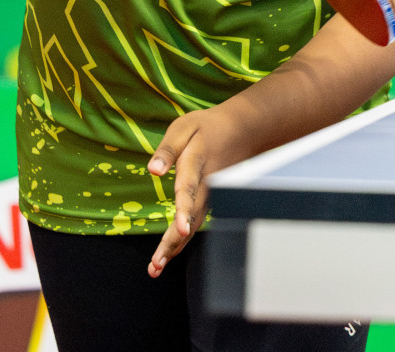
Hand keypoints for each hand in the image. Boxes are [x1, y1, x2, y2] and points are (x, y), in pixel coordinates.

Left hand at [145, 107, 249, 276]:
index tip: (181, 229)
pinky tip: (168, 254)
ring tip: (156, 267)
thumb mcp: (184, 127)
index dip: (184, 209)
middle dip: (174, 241)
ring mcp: (212, 194)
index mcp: (197, 162)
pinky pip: (196, 221)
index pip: (189, 188)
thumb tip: (152, 170)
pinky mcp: (211, 199)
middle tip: (157, 264)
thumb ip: (167, 150)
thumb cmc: (206, 127)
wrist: (242, 130)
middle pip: (191, 215)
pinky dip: (182, 239)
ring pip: (194, 223)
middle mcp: (207, 183)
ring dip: (176, 246)